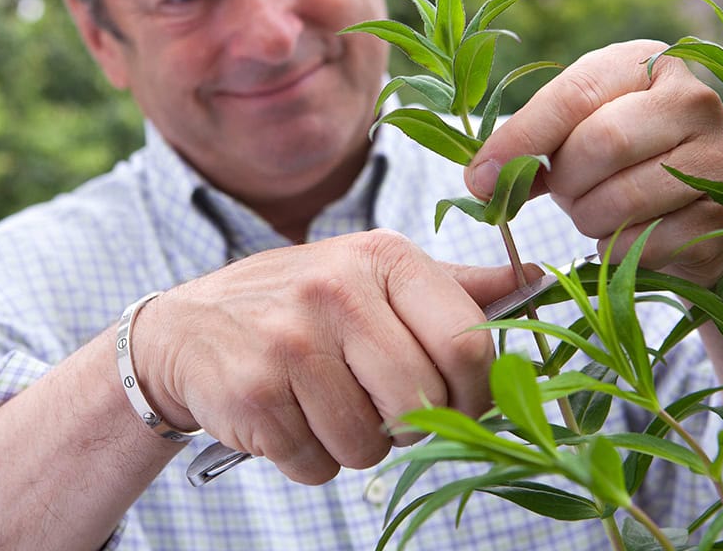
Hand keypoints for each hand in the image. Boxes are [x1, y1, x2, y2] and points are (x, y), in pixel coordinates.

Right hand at [129, 229, 526, 483]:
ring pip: (367, 444)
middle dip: (409, 425)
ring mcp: (289, 341)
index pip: (467, 342)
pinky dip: (307, 458)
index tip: (460, 403)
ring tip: (322, 403)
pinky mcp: (253, 392)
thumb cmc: (299, 305)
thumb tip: (536, 276)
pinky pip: (316, 465)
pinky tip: (285, 415)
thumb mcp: (371, 276)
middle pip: (421, 402)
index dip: (475, 392)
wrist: (186, 328)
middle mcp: (336, 290)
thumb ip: (452, 287)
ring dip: (352, 443)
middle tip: (378, 405)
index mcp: (381, 257)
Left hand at [467, 39, 722, 284]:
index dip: (521, 138)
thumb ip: (531, 146)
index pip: (575, 93)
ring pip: (620, 198)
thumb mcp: (575, 135)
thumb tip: (482, 180)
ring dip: (587, 218)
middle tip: (561, 193)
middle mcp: (695, 99)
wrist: (694, 215)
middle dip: (564, 181)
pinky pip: (642, 242)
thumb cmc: (619, 163)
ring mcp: (718, 159)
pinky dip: (615, 248)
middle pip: (601, 143)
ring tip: (597, 209)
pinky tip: (627, 235)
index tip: (480, 176)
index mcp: (650, 62)